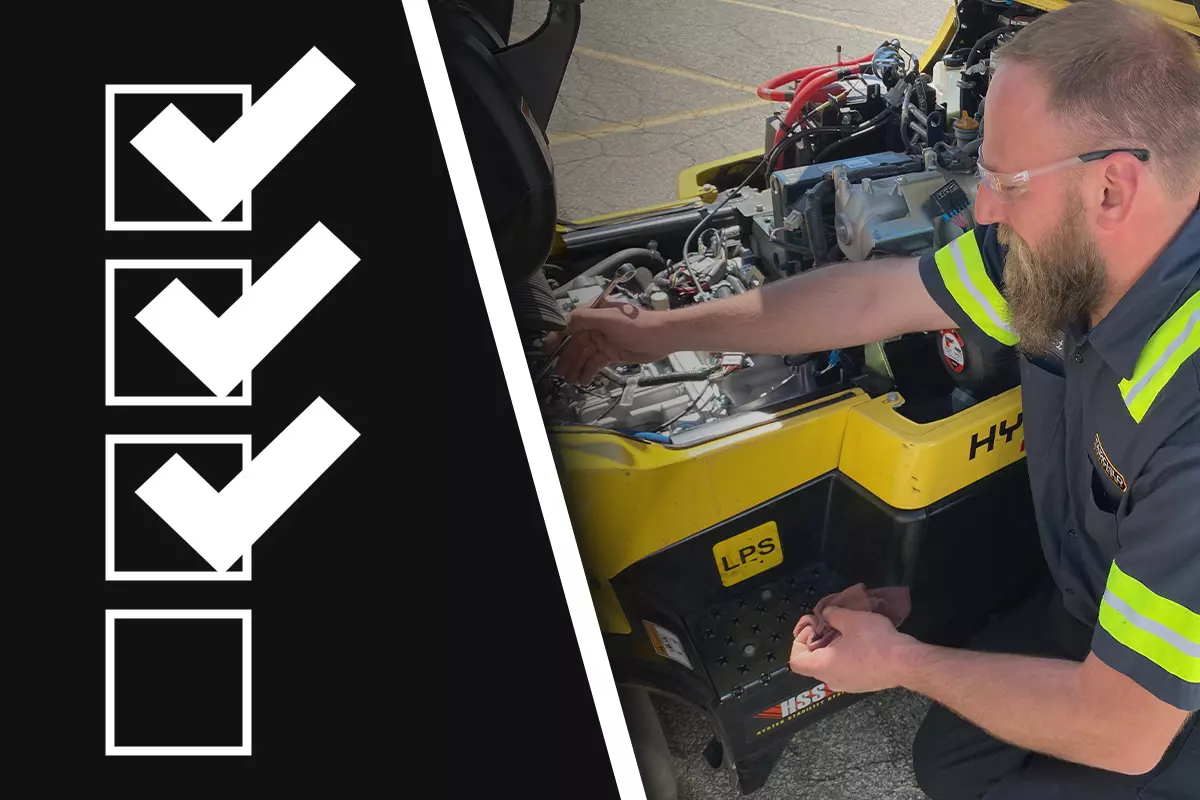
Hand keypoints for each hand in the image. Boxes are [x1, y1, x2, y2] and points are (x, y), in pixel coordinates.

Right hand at [541, 302, 673, 384]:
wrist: (662, 337)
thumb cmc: (639, 324)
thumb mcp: (608, 318)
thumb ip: (584, 319)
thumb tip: (566, 324)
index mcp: (594, 312)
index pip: (570, 324)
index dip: (558, 337)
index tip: (548, 349)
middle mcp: (596, 325)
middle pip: (575, 343)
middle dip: (566, 357)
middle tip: (558, 371)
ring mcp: (603, 339)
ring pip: (584, 355)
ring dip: (576, 367)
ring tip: (569, 379)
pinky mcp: (611, 352)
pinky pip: (595, 362)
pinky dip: (588, 371)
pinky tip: (582, 379)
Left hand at [788, 606, 918, 693]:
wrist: (906, 663)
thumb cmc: (874, 642)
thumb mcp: (850, 619)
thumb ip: (831, 615)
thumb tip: (825, 614)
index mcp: (823, 667)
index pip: (795, 661)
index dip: (799, 641)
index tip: (813, 627)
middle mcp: (831, 681)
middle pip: (812, 662)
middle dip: (817, 641)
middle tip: (828, 624)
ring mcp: (848, 685)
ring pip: (830, 666)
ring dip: (832, 647)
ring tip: (844, 630)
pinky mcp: (862, 684)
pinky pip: (845, 670)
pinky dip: (845, 655)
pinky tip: (858, 641)